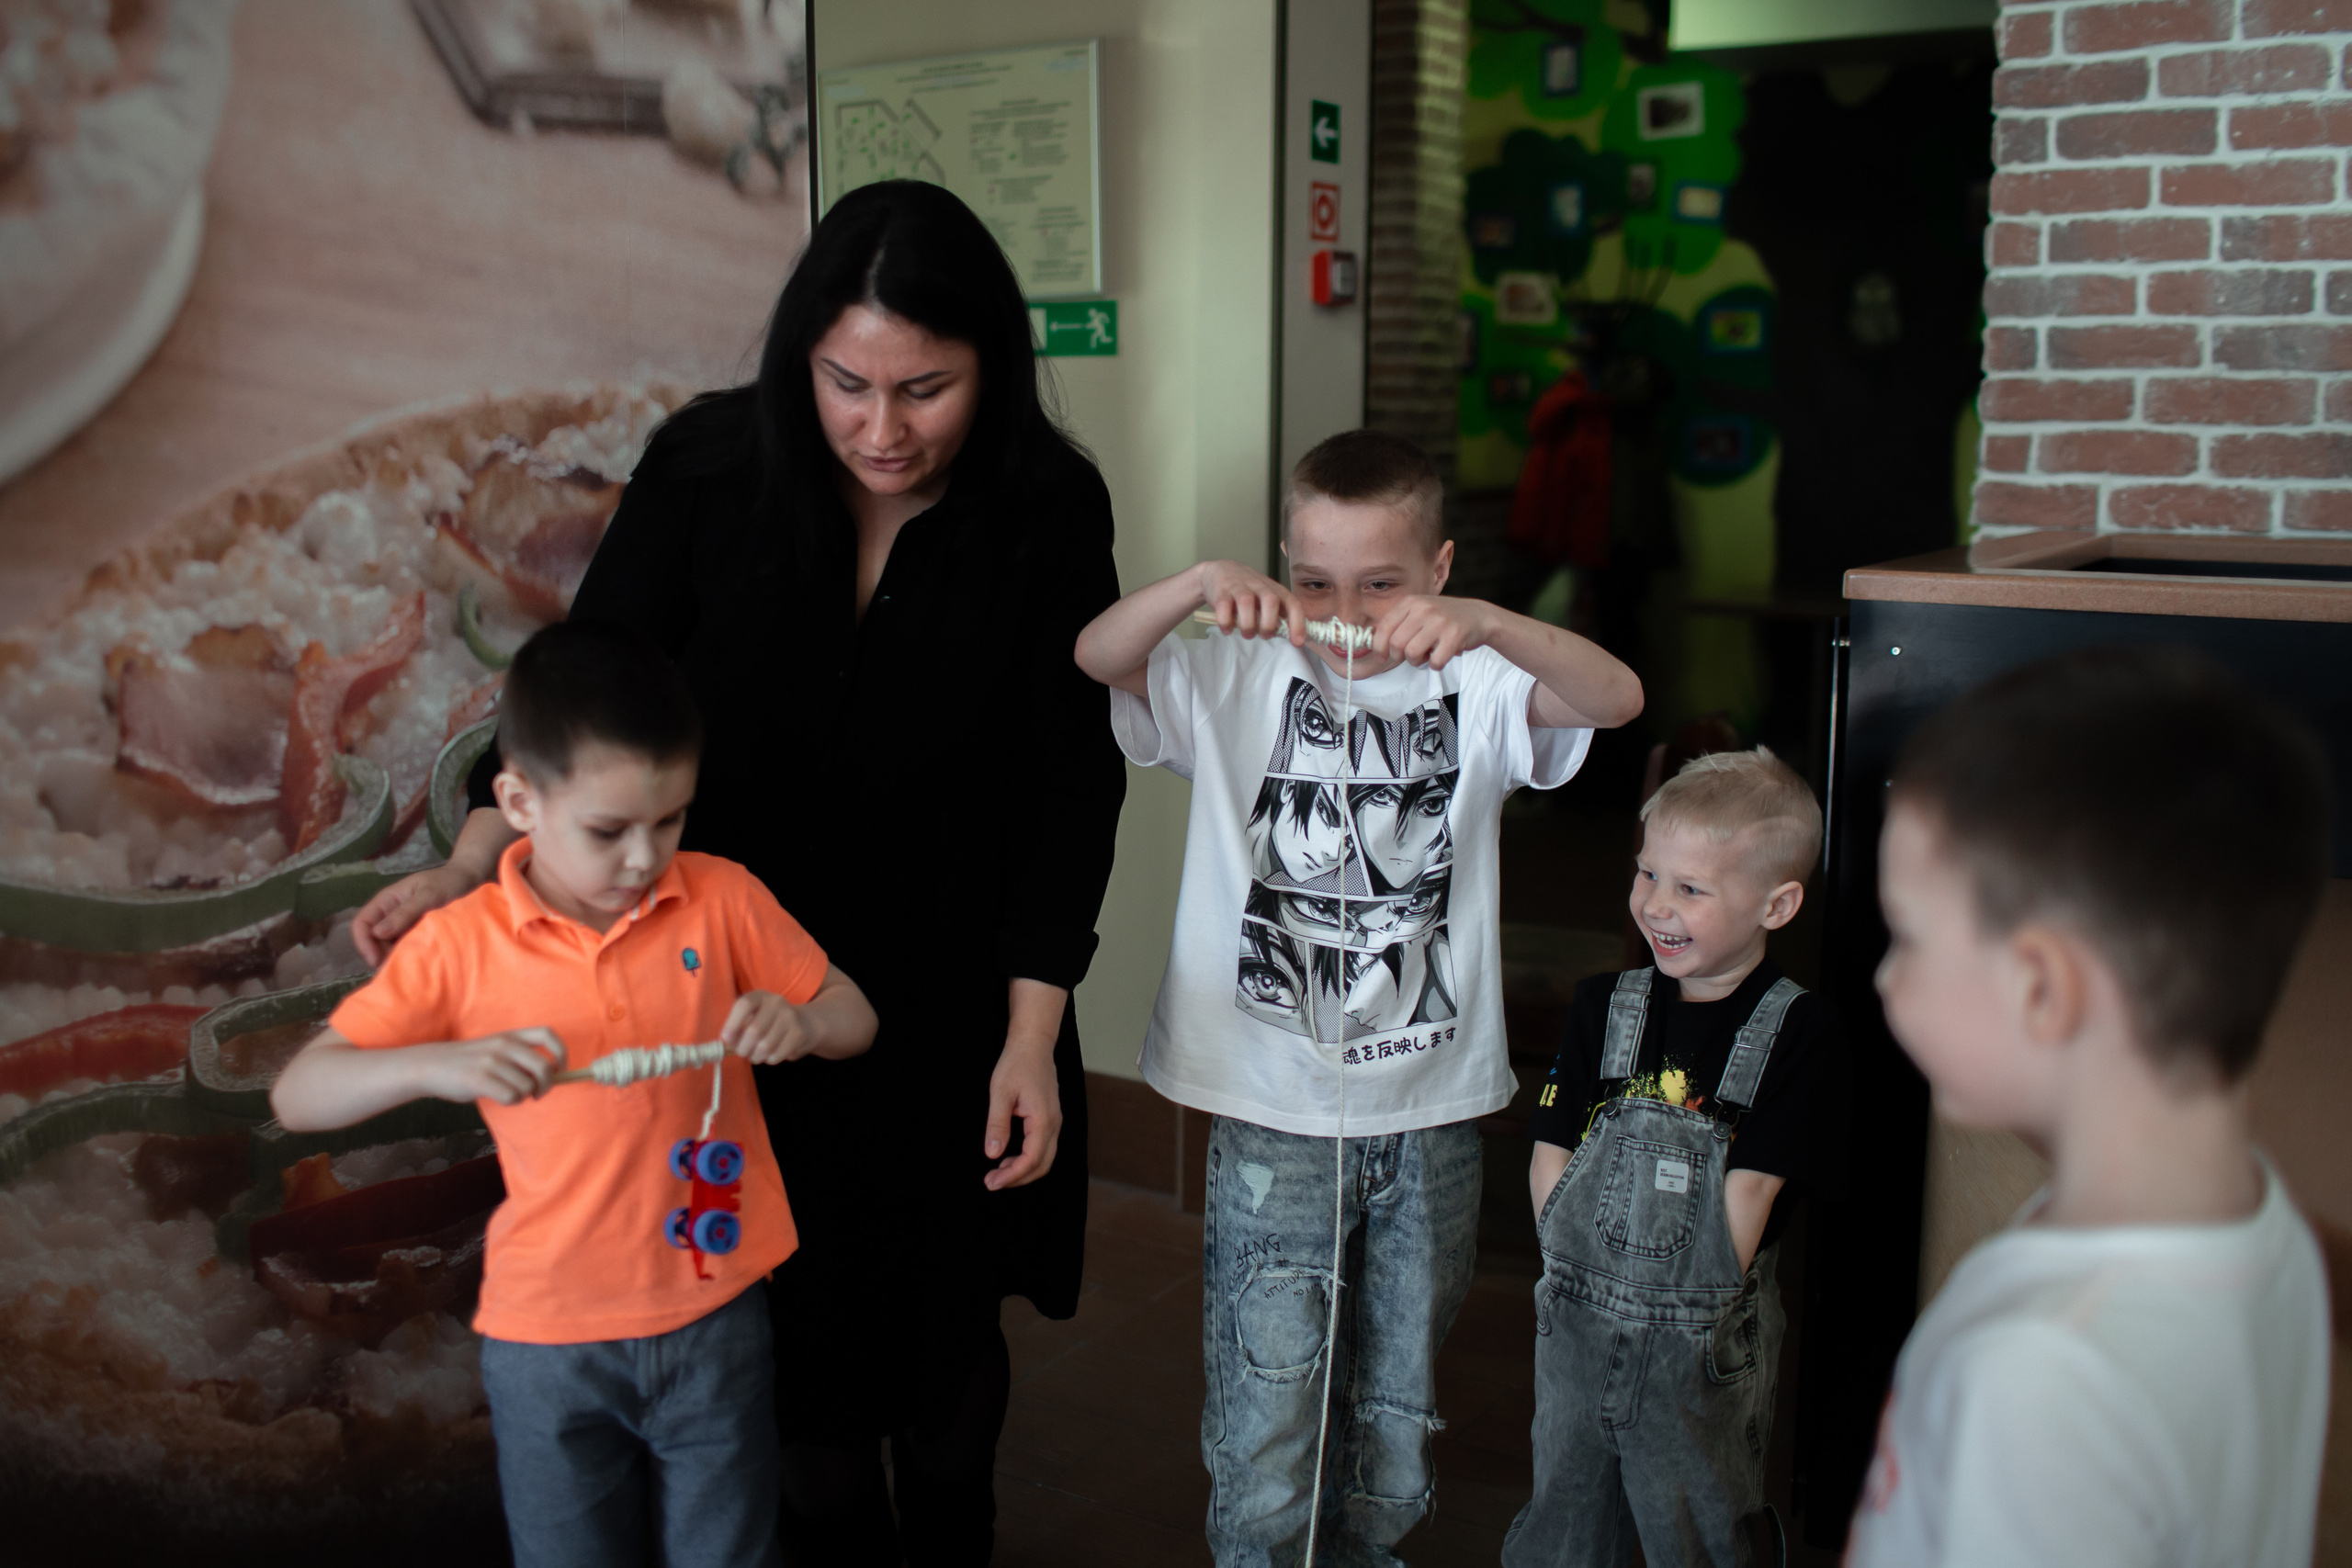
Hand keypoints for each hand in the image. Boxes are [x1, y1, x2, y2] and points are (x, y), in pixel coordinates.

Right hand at [353, 862, 476, 967]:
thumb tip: (378, 933)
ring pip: (386, 947)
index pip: (362, 923)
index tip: (376, 961)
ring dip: (391, 958)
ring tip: (408, 967)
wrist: (469, 879)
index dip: (363, 943)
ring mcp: (402, 925)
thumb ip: (405, 912)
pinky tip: (418, 963)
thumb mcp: (428, 895)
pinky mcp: (415, 933)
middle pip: (372, 940)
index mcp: (387, 901)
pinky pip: (403, 947)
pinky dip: (406, 956)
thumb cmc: (448, 883)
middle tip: (395, 969)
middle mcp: (390, 914)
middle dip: (377, 955)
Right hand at [423, 1027, 562, 1105]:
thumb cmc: (469, 1062)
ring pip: (528, 1087)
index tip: (560, 1069)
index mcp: (510, 1036)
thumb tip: (553, 1075)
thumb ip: (521, 1057)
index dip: (561, 1053)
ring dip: (523, 1096)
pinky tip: (500, 1098)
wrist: (431, 1066)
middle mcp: (503, 1045)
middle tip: (538, 1093)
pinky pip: (511, 1097)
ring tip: (509, 1093)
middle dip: (547, 1085)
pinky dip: (511, 1102)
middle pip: (544, 1068)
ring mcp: (491, 1062)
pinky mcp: (480, 1079)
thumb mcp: (496, 1049)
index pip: (547, 1035)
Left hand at [722, 990, 819, 1064]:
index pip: (744, 1004)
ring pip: (765, 1046)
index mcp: (760, 996)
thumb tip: (726, 1043)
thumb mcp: (753, 1018)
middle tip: (743, 1052)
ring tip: (756, 1055)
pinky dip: (769, 1060)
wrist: (805, 1023)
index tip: (726, 1039)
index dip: (732, 1023)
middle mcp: (776, 1002)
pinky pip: (776, 1055)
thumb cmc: (769, 1023)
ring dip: (756, 1057)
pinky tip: (770, 1055)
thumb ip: (737, 1028)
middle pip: (754, 1030)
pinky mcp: (798, 1034)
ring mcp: (790, 1017)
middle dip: (743, 1048)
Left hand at [983, 1036, 1061, 1190]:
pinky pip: (1044, 1148)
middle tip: (991, 1182)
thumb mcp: (1000, 1093)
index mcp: (1042, 1119)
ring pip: (1045, 1159)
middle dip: (1017, 1179)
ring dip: (1023, 1170)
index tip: (991, 1182)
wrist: (1033, 1044)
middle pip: (1042, 1165)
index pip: (1031, 1160)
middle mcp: (1053, 1124)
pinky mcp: (1050, 1119)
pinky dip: (1028, 1159)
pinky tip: (1010, 1157)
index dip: (1011, 1176)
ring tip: (998, 1172)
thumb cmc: (1017, 1064)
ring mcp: (1054, 1121)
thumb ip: (997, 1125)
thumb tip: (992, 1154)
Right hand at [1196, 560, 1304, 645]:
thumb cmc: (1249, 591)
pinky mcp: (1221, 593)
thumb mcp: (1268, 598)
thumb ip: (1279, 614)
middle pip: (1271, 602)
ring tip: (1247, 633)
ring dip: (1248, 625)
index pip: (1293, 604)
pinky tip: (1227, 629)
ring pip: (1246, 604)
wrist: (1221, 571)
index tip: (1297, 642)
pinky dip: (1226, 623)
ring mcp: (1239, 588)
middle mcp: (1260, 586)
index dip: (1297, 624)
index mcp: (1276, 590)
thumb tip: (1294, 638)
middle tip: (1264, 635)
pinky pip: (1223, 609)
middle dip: (1269, 624)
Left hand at [1372, 594, 1500, 671]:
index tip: (1383, 656)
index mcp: (1410, 602)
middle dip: (1400, 657)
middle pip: (1396, 644)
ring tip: (1428, 655)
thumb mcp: (1418, 612)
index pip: (1384, 628)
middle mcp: (1423, 608)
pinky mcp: (1455, 635)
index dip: (1379, 647)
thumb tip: (1370, 643)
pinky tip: (1442, 655)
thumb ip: (1398, 624)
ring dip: (1418, 662)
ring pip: (1413, 654)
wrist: (1478, 616)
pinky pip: (1435, 662)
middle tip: (1412, 656)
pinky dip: (1436, 665)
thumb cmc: (1442, 619)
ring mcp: (1440, 621)